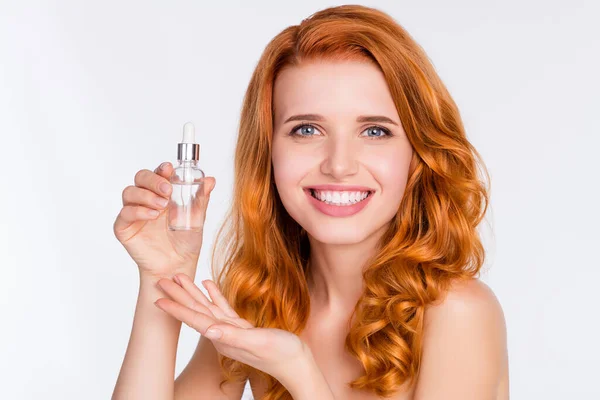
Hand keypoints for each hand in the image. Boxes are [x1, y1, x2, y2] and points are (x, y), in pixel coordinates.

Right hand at [113, 161, 215, 277]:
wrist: (177, 266)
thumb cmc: (186, 242)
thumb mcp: (197, 219)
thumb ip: (201, 199)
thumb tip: (210, 180)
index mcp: (163, 193)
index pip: (158, 173)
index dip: (162, 169)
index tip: (169, 168)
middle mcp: (146, 199)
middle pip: (140, 178)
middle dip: (153, 180)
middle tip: (167, 189)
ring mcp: (134, 213)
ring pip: (130, 192)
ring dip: (146, 195)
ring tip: (162, 206)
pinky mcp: (124, 227)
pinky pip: (125, 213)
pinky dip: (138, 211)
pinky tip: (152, 215)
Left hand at [154, 273, 307, 382]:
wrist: (296, 364)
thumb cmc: (282, 355)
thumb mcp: (258, 343)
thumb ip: (234, 336)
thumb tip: (209, 330)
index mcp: (223, 338)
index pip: (195, 319)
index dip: (176, 308)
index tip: (158, 298)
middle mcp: (223, 335)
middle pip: (196, 311)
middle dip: (179, 295)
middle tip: (162, 280)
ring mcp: (231, 331)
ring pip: (207, 307)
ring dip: (193, 293)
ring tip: (180, 278)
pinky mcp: (242, 328)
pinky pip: (223, 308)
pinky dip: (215, 295)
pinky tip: (208, 284)